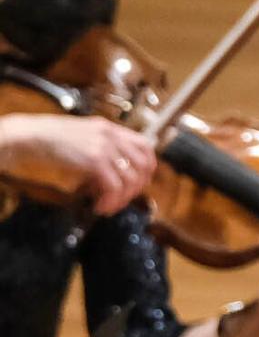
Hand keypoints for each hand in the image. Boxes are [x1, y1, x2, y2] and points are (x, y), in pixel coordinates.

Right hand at [0, 114, 153, 214]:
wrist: (33, 136)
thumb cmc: (54, 142)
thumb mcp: (87, 139)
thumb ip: (105, 152)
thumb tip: (118, 177)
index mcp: (112, 129)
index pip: (146, 147)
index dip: (147, 169)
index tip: (138, 184)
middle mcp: (113, 136)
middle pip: (143, 166)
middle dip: (136, 188)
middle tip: (122, 200)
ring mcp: (105, 147)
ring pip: (130, 179)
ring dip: (122, 199)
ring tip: (107, 207)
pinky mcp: (94, 159)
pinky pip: (114, 186)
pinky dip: (111, 201)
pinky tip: (99, 206)